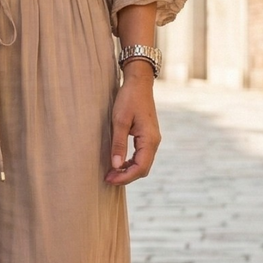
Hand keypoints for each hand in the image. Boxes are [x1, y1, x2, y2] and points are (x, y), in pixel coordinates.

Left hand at [105, 63, 160, 185]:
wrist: (139, 83)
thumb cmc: (128, 99)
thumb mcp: (120, 121)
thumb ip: (118, 144)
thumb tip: (115, 165)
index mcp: (149, 139)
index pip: (140, 167)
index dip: (125, 177)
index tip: (109, 179)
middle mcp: (154, 142)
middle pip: (143, 169)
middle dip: (126, 177)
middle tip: (108, 179)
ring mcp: (152, 140)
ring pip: (142, 164)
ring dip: (128, 171)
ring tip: (111, 173)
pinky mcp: (147, 137)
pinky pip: (141, 156)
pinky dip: (130, 163)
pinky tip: (118, 163)